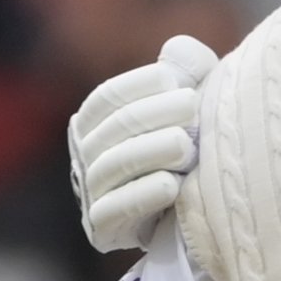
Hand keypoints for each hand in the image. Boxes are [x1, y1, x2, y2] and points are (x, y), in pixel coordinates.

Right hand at [67, 34, 216, 252]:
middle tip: (194, 107)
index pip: (108, 98)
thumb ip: (185, 69)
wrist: (195, 218)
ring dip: (152, 152)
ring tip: (188, 147)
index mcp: (94, 121)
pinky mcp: (102, 229)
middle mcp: (85, 155)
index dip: (139, 85)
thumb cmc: (191, 146)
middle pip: (115, 128)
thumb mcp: (188, 102)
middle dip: (154, 114)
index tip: (177, 80)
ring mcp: (91, 193)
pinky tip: (173, 185)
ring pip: (115, 166)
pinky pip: (116, 209)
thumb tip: (178, 52)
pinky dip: (143, 195)